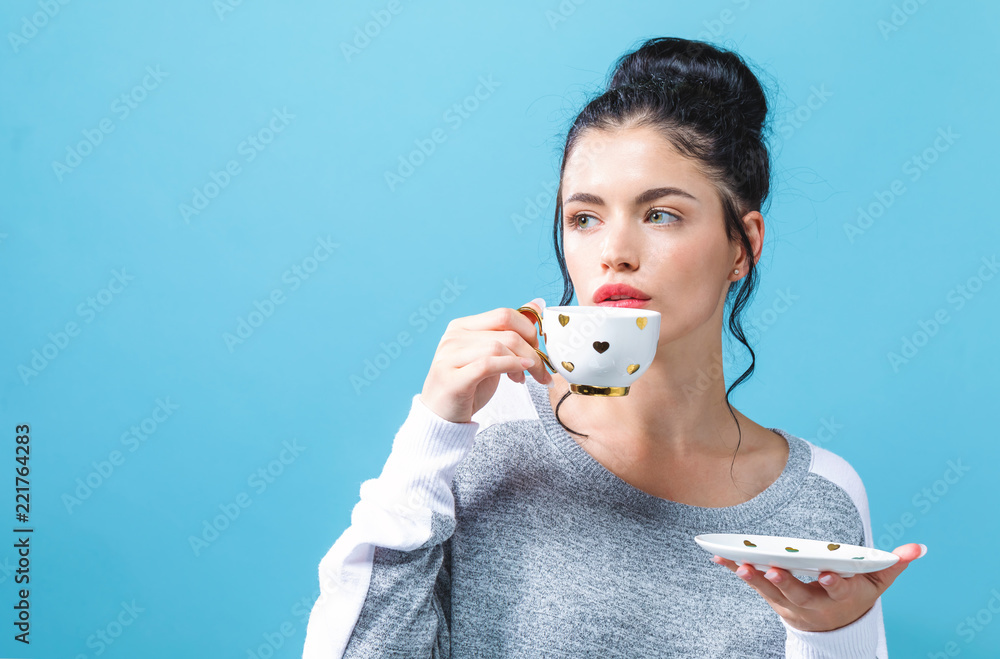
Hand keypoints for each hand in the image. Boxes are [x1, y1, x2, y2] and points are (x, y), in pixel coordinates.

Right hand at [419, 299, 552, 423]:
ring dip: (523, 363)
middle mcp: (453, 336)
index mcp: (462, 326)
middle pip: (506, 331)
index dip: (529, 330)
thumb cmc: (469, 387)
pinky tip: (519, 377)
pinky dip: (510, 367)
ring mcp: (449, 356)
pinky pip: (487, 365)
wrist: (442, 417)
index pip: (504, 314)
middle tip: (540, 369)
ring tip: (526, 379)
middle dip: (532, 350)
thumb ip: (510, 332)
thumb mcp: (492, 356)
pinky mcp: (451, 378)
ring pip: (499, 347)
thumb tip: (536, 304)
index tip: (538, 350)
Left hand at [712, 542, 926, 631]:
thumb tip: (917, 548)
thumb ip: (894, 564)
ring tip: (739, 565)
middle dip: (785, 582)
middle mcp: (813, 604)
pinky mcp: (773, 599)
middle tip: (772, 568)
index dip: (832, 583)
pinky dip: (737, 571)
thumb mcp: (877, 582)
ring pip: (771, 592)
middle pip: (797, 595)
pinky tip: (720, 559)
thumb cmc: (856, 595)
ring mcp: (790, 604)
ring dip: (754, 579)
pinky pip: (754, 585)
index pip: (837, 590)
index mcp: (839, 596)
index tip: (825, 574)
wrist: (835, 627)